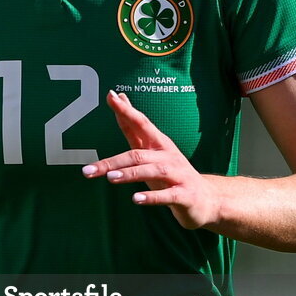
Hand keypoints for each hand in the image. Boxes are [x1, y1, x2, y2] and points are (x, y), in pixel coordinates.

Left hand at [82, 89, 219, 229]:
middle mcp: (168, 156)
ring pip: (153, 171)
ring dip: (131, 174)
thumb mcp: (152, 149)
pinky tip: (136, 199)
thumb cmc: (172, 172)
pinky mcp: (184, 195)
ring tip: (111, 178)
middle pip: (138, 155)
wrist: (206, 199)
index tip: (111, 96)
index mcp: (159, 143)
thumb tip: (119, 98)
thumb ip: (134, 127)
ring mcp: (178, 175)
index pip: (141, 123)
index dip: (126, 110)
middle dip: (113, 162)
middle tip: (89, 170)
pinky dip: (152, 197)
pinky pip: (168, 195)